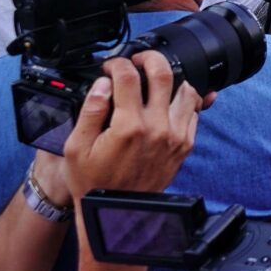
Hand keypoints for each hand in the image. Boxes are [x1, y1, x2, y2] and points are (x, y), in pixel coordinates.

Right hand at [63, 52, 205, 200]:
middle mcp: (157, 128)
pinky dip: (183, 100)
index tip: (111, 66)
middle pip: (164, 74)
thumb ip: (90, 111)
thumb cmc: (94, 183)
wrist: (117, 212)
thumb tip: (103, 83)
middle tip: (138, 59)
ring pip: (186, 90)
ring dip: (171, 79)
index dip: (117, 64)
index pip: (129, 78)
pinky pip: (193, 112)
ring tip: (155, 81)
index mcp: (128, 127)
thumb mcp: (77, 148)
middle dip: (150, 58)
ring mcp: (175, 136)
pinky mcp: (185, 144)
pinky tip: (169, 100)